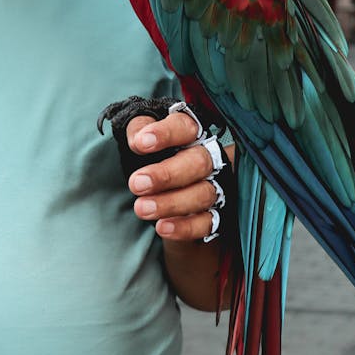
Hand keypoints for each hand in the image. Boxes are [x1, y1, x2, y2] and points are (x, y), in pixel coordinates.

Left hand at [126, 110, 219, 241]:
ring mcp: (216, 187)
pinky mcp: (217, 215)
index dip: (165, 134)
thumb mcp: (143, 137)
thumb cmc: (155, 154)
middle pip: (199, 162)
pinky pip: (207, 223)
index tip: (141, 143)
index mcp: (191, 134)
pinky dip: (185, 227)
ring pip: (203, 194)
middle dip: (167, 174)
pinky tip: (162, 227)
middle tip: (137, 183)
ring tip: (142, 208)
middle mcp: (208, 158)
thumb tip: (137, 140)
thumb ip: (138, 130)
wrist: (166, 190)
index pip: (185, 127)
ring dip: (171, 203)